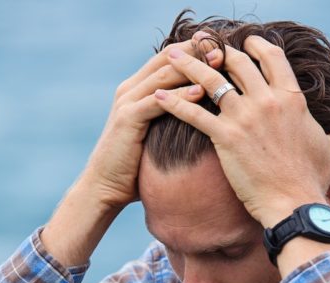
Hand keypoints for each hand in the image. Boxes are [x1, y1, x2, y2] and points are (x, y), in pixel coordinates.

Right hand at [84, 38, 208, 209]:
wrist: (104, 187)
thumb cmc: (133, 168)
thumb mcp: (155, 137)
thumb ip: (170, 120)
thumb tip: (202, 120)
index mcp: (137, 89)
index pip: (169, 58)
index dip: (195, 50)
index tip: (223, 49)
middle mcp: (130, 89)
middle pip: (168, 58)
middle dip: (197, 51)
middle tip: (225, 49)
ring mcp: (127, 101)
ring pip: (164, 74)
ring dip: (193, 68)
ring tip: (219, 64)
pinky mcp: (127, 118)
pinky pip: (158, 101)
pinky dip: (180, 95)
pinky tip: (201, 92)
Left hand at [154, 36, 329, 226]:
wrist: (294, 205)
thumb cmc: (313, 181)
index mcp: (292, 98)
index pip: (270, 57)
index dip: (255, 45)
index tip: (243, 42)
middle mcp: (267, 100)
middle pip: (236, 62)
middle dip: (216, 50)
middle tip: (200, 44)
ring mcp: (245, 117)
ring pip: (210, 80)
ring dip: (187, 64)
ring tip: (171, 56)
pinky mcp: (225, 137)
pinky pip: (193, 113)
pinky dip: (173, 103)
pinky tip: (157, 97)